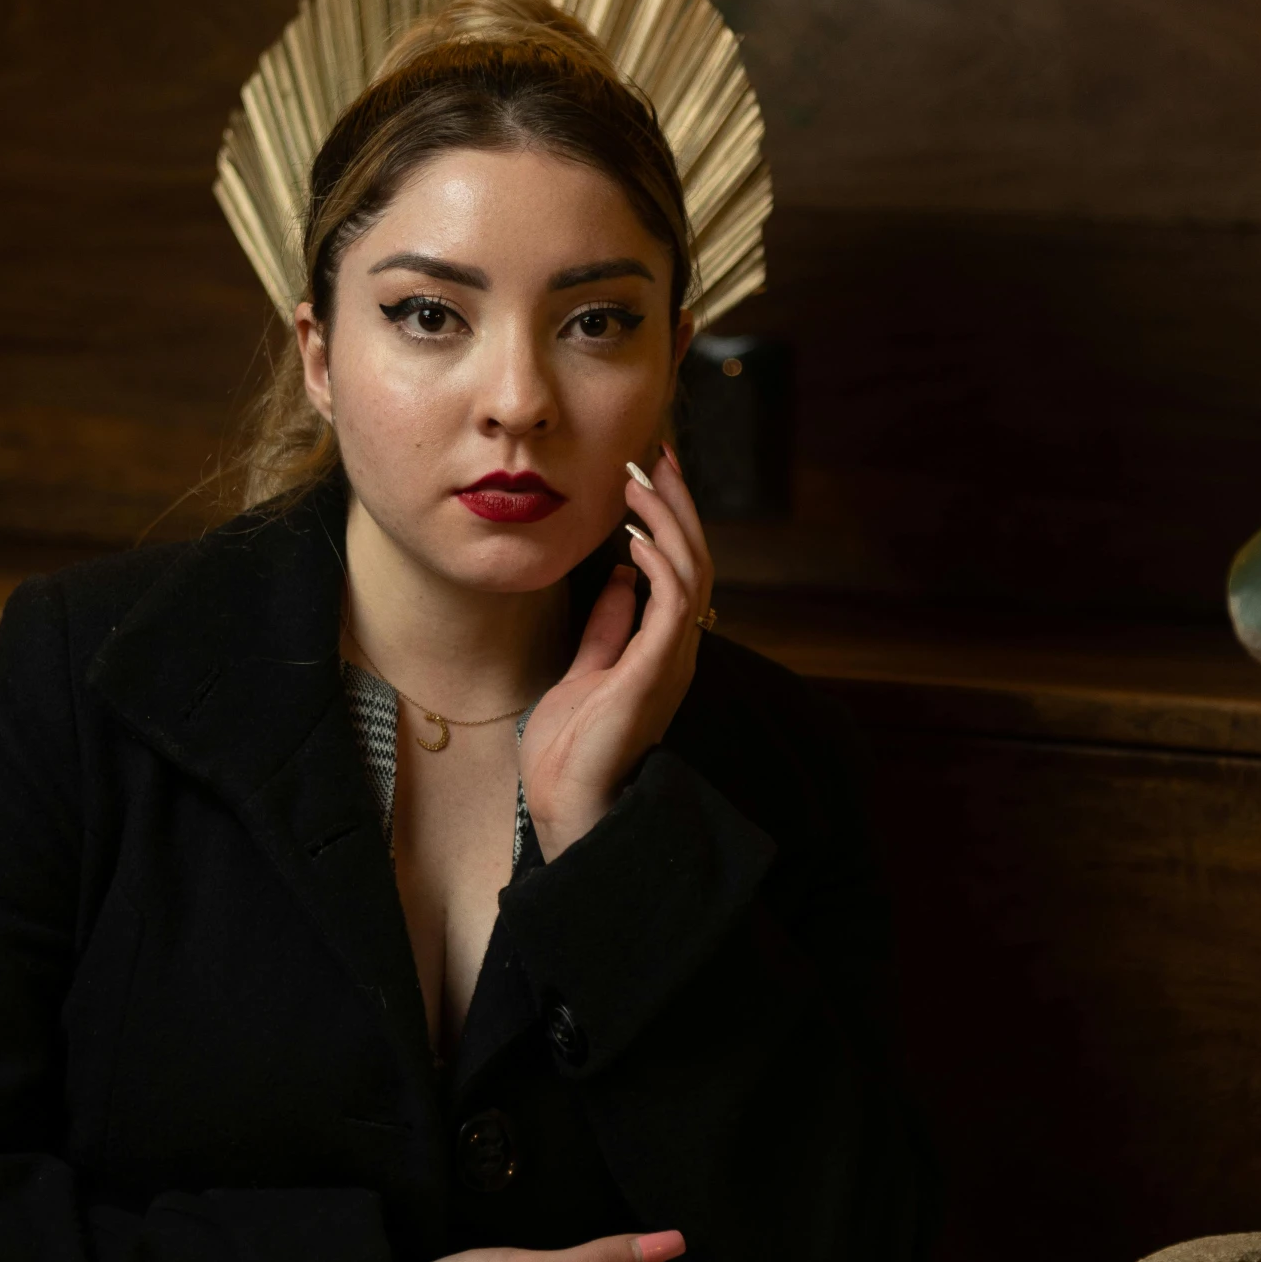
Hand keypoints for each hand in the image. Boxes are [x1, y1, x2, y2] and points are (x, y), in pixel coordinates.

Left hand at [519, 441, 713, 859]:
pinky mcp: (657, 670)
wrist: (566, 806)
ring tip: (642, 482)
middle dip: (677, 504)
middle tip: (656, 454)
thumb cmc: (571, 752)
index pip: (678, 569)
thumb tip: (619, 578)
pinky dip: (661, 565)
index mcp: (661, 648)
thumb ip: (608, 627)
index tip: (647, 475)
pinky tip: (637, 538)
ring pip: (692, 572)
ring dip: (669, 521)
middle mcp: (676, 649)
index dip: (668, 519)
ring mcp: (671, 660)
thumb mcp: (586, 671)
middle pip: (694, 559)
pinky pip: (674, 605)